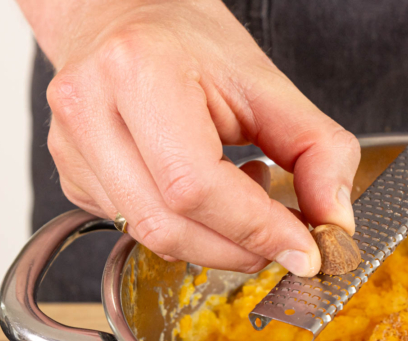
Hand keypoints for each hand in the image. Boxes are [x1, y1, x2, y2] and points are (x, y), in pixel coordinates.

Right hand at [29, 0, 359, 275]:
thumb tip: (335, 221)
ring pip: (152, 239)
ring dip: (218, 241)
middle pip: (169, 226)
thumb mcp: (268, 83)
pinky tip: (209, 192)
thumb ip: (317, 150)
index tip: (305, 250)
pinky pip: (138, 232)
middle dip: (241, 248)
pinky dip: (190, 230)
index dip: (257, 228)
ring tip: (245, 192)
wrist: (125, 20)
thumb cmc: (191, 44)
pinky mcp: (72, 177)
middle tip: (285, 237)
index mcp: (140, 73)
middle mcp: (91, 111)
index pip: (197, 184)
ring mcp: (71, 149)